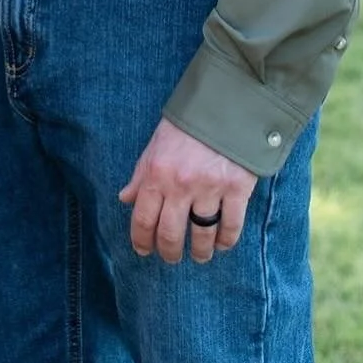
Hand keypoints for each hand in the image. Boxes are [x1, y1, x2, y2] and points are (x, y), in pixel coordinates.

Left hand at [118, 119, 256, 263]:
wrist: (225, 105)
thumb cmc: (186, 126)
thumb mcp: (155, 145)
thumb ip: (141, 175)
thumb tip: (125, 199)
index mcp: (156, 173)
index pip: (143, 219)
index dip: (141, 241)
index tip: (144, 251)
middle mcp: (180, 185)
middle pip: (171, 234)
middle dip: (169, 253)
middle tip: (171, 258)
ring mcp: (209, 188)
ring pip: (201, 235)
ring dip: (199, 252)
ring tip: (199, 256)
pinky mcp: (236, 189)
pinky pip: (231, 226)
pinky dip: (226, 240)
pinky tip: (221, 244)